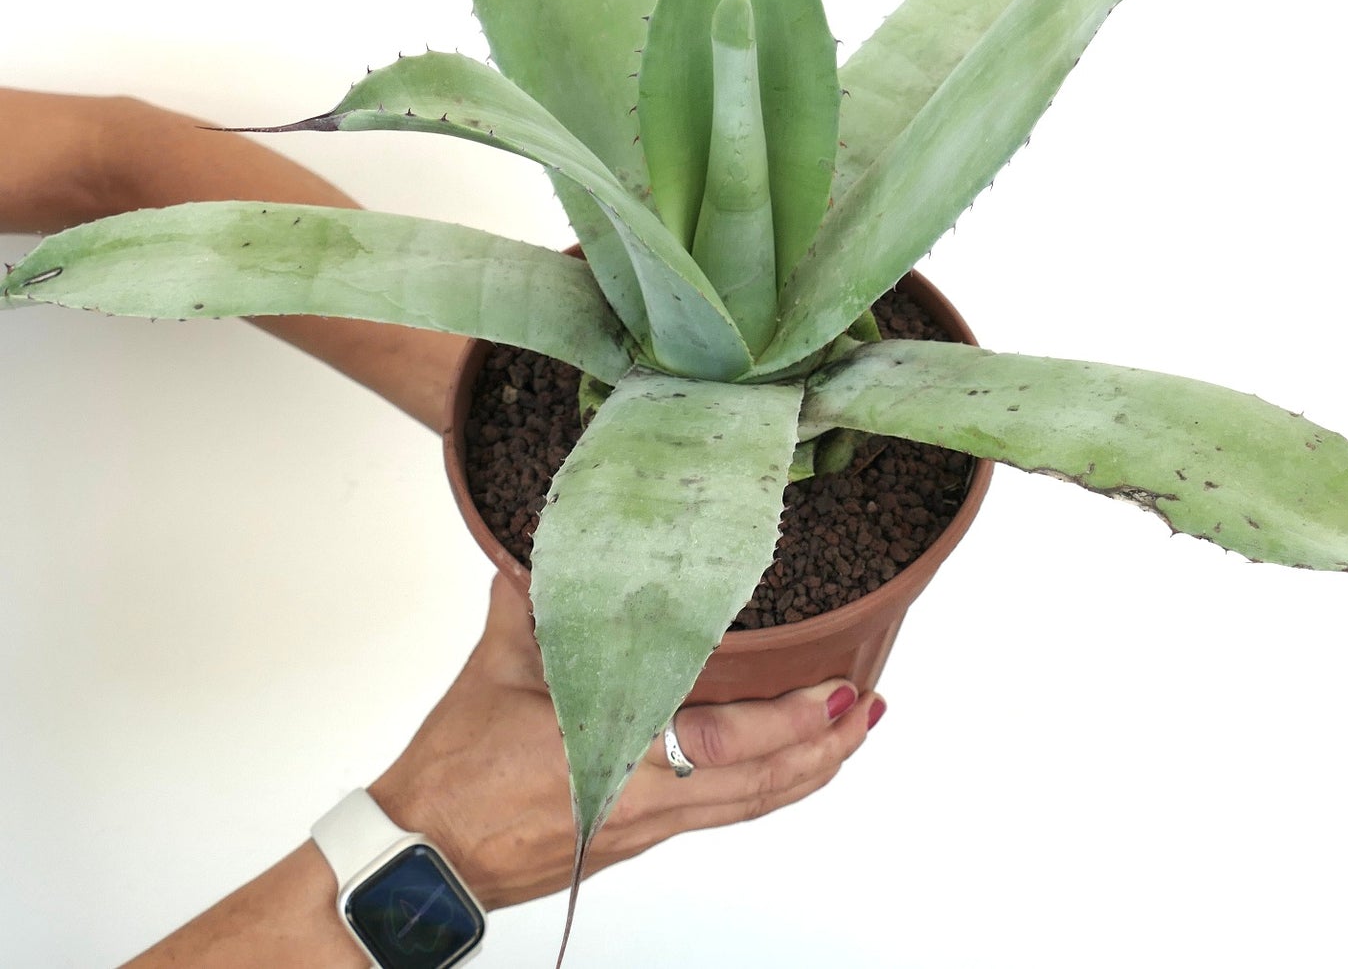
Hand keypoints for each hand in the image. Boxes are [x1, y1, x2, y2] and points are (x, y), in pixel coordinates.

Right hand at [371, 573, 882, 906]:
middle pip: (760, 787)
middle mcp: (641, 800)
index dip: (792, 723)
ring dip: (806, 771)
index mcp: (613, 754)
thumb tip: (545, 544)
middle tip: (871, 707)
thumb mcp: (495, 668)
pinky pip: (720, 813)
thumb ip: (531, 599)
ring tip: (849, 732)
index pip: (724, 742)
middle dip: (826, 747)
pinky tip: (784, 761)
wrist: (424, 857)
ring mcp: (643, 827)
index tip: (843, 692)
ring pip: (748, 807)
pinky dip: (765, 787)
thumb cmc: (455, 771)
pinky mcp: (634, 836)